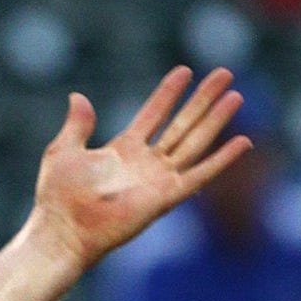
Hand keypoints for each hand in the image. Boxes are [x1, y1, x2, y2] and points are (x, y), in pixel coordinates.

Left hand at [26, 66, 252, 270]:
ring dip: (216, 119)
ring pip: (195, 142)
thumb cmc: (58, 197)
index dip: (168, 93)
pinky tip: (242, 141)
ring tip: (236, 95)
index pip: (153, 114)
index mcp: (123, 149)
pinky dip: (221, 159)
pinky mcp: (166, 196)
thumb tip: (77, 96)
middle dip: (203, 99)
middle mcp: (145, 162)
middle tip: (225, 73)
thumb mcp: (63, 151)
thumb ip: (77, 125)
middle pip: (181, 123)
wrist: (62, 230)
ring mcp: (158, 178)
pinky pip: (200, 175)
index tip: (185, 70)